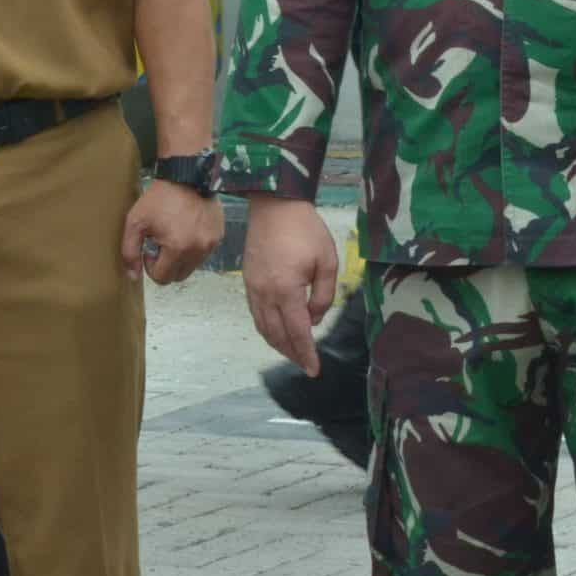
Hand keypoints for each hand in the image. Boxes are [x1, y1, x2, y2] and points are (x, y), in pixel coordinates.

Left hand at [122, 180, 221, 284]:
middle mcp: (198, 250)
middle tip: (161, 243)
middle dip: (167, 265)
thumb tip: (133, 276)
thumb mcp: (135, 222)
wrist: (187, 175)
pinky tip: (187, 228)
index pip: (162, 278)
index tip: (150, 248)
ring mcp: (212, 243)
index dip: (152, 266)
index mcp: (178, 249)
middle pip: (179, 276)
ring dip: (181, 257)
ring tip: (174, 234)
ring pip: (192, 265)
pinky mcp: (219, 235)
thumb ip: (129, 251)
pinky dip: (194, 246)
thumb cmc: (159, 198)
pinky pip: (203, 252)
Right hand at [240, 195, 340, 375]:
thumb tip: (314, 319)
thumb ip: (324, 295)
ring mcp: (253, 288)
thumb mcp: (327, 261)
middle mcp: (265, 294)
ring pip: (263, 327)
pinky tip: (277, 331)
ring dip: (278, 344)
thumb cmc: (305, 230)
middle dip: (292, 354)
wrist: (274, 205)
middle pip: (277, 335)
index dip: (306, 354)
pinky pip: (256, 314)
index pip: (297, 332)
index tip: (314, 370)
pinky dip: (267, 328)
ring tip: (293, 353)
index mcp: (286, 290)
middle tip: (306, 365)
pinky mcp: (248, 281)